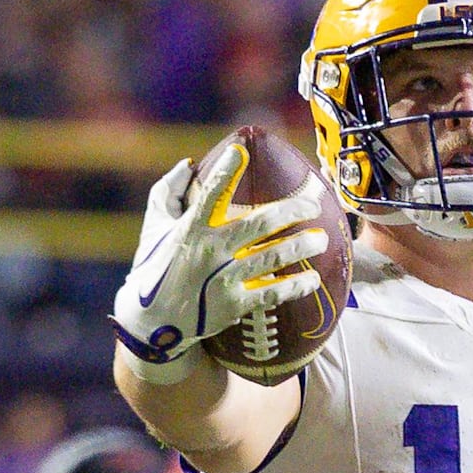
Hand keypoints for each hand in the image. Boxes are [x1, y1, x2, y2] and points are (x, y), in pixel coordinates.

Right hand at [111, 145, 328, 382]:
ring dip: (300, 247)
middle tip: (314, 204)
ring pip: (271, 257)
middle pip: (258, 224)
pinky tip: (313, 279)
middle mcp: (209, 251)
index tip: (242, 150)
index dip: (226, 171)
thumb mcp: (155, 227)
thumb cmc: (155, 266)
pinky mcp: (232, 305)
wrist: (151, 322)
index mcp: (191, 228)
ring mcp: (222, 280)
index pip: (210, 193)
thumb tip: (189, 163)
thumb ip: (169, 191)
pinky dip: (294, 287)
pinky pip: (270, 294)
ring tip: (321, 239)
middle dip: (291, 211)